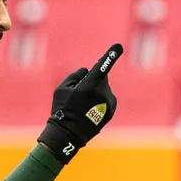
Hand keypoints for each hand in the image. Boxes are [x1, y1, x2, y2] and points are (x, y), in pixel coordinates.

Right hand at [38, 43, 122, 162]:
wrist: (69, 134)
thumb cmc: (63, 109)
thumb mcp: (61, 89)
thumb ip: (75, 75)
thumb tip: (88, 71)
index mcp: (89, 86)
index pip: (102, 66)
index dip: (111, 55)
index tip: (119, 46)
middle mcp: (102, 93)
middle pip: (100, 78)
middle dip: (92, 82)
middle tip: (78, 96)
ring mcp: (109, 102)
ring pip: (103, 88)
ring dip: (96, 92)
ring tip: (83, 106)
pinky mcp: (112, 109)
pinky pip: (107, 97)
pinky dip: (100, 100)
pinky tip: (90, 110)